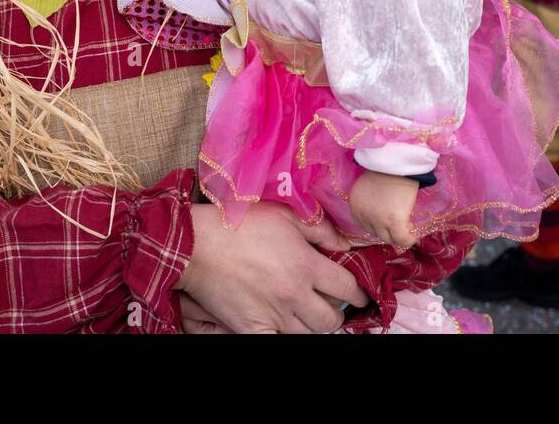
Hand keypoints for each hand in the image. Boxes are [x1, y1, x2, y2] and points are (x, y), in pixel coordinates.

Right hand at [176, 201, 366, 333]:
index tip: (360, 295)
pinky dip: (285, 336)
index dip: (359, 294)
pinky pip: (278, 344)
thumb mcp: (286, 215)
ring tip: (309, 313)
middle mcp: (294, 295)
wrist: (198, 246)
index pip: (347, 288)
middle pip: (331, 320)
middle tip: (332, 305)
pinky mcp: (251, 330)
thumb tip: (345, 243)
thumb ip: (320, 229)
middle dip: (337, 313)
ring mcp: (273, 316)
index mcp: (306, 266)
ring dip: (313, 325)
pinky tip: (284, 325)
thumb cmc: (241, 225)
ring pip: (308, 335)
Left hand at [349, 169, 418, 249]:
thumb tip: (381, 214)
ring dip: (398, 235)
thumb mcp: (369, 187)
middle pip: (376, 233)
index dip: (378, 225)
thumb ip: (369, 202)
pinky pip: (402, 239)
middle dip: (388, 231)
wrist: (398, 161)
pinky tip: (413, 236)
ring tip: (408, 227)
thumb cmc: (386, 169)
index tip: (389, 221)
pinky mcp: (394, 221)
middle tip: (401, 224)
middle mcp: (364, 216)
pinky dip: (408, 240)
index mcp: (355, 206)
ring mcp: (378, 220)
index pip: (365, 225)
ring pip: (389, 238)